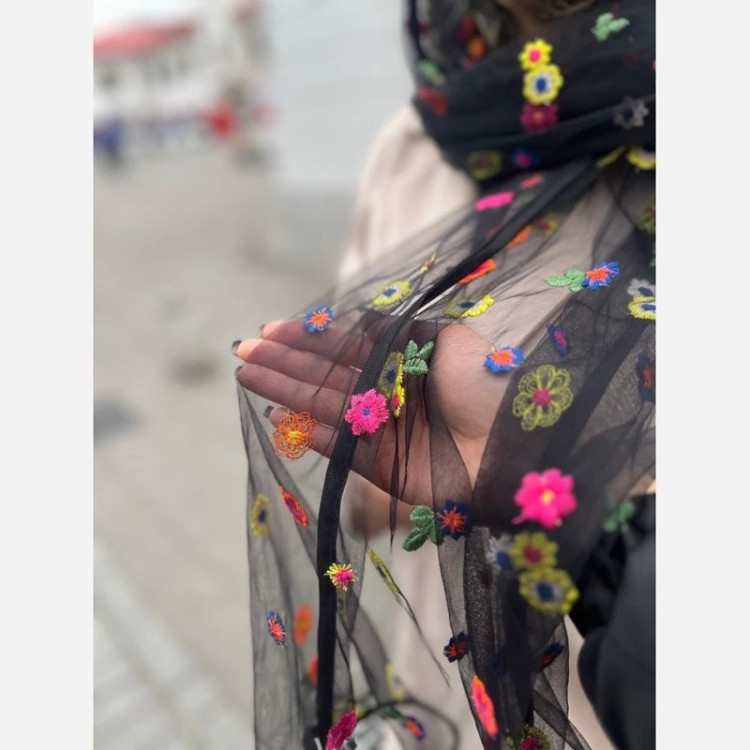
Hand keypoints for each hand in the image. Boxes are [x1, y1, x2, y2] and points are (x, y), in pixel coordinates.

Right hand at [234, 317, 504, 506]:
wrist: (514, 444)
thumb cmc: (483, 383)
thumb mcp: (440, 338)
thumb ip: (392, 332)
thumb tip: (351, 321)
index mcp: (401, 360)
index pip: (343, 347)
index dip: (306, 338)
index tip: (270, 328)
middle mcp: (387, 393)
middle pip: (325, 376)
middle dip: (284, 362)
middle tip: (244, 351)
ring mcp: (382, 430)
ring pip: (322, 407)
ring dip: (284, 391)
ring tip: (247, 375)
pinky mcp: (381, 466)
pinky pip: (336, 446)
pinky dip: (307, 433)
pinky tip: (278, 416)